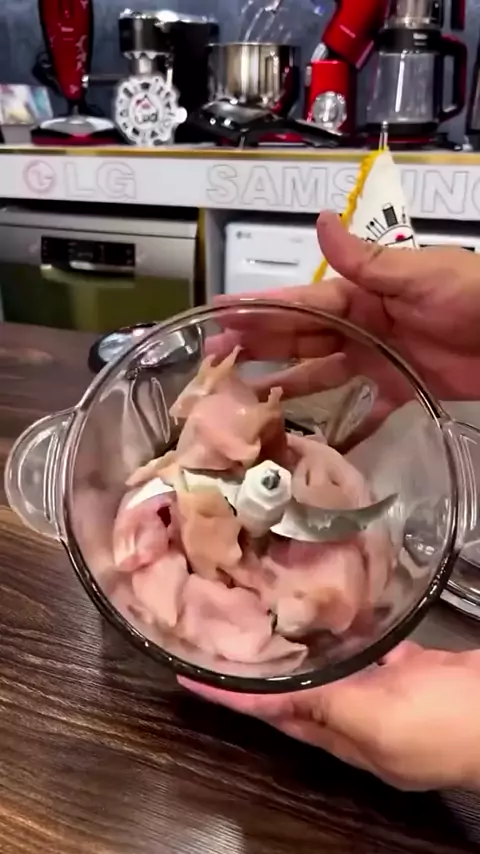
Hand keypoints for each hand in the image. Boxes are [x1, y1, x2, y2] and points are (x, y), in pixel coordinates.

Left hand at [179, 643, 479, 791]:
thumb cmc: (443, 725)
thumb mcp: (376, 720)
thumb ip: (322, 707)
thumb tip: (266, 701)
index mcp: (342, 736)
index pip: (270, 714)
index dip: (231, 697)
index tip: (188, 675)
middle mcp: (357, 716)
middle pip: (293, 692)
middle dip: (258, 668)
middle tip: (221, 634)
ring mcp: (384, 690)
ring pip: (328, 667)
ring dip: (299, 647)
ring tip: (265, 614)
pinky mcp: (409, 666)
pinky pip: (367, 648)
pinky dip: (346, 631)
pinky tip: (336, 609)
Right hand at [214, 212, 479, 401]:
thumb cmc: (473, 297)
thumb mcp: (420, 275)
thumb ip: (367, 261)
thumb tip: (319, 221)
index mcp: (361, 295)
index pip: (299, 302)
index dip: (258, 309)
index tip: (218, 314)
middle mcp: (361, 325)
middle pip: (299, 338)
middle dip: (257, 346)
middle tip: (213, 361)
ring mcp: (378, 359)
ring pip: (321, 373)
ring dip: (285, 385)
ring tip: (246, 401)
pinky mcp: (401, 389)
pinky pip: (364, 410)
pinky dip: (343, 425)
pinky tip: (313, 441)